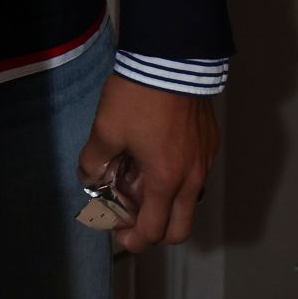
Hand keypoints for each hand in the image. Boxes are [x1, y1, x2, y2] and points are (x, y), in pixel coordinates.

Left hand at [77, 75, 218, 252]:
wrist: (172, 59)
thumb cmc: (138, 97)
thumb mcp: (106, 128)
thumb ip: (94, 161)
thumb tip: (88, 178)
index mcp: (166, 180)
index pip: (153, 231)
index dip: (132, 239)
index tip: (116, 232)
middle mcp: (192, 178)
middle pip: (180, 228)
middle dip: (155, 232)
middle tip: (133, 219)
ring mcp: (204, 160)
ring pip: (189, 201)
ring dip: (167, 205)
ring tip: (142, 184)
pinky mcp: (209, 141)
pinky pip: (195, 175)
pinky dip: (177, 181)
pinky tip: (157, 159)